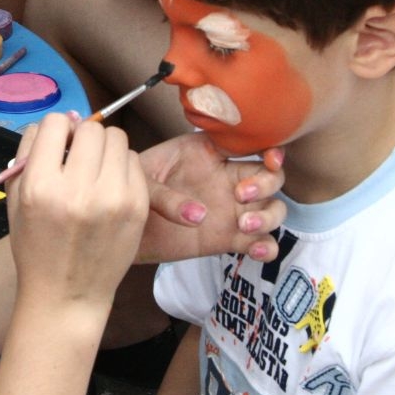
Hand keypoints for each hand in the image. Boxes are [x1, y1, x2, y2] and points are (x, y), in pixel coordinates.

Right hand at [6, 114, 148, 309]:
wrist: (66, 294)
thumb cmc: (35, 246)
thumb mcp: (15, 199)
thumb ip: (28, 153)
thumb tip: (60, 120)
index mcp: (40, 186)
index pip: (55, 124)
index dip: (55, 131)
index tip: (56, 147)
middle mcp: (78, 189)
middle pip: (90, 129)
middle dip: (82, 137)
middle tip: (78, 157)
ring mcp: (112, 198)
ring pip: (117, 139)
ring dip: (104, 148)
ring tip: (95, 170)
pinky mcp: (137, 207)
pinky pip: (134, 162)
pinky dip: (121, 167)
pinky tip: (110, 186)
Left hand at [137, 132, 285, 263]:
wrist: (123, 225)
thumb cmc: (132, 190)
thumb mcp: (142, 182)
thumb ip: (165, 195)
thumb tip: (198, 215)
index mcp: (208, 152)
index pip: (249, 144)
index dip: (268, 148)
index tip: (269, 159)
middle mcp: (226, 178)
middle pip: (270, 176)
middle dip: (265, 184)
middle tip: (241, 195)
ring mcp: (231, 210)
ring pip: (272, 208)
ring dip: (268, 216)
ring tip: (245, 225)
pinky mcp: (229, 238)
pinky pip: (260, 242)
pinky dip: (266, 248)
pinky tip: (256, 250)